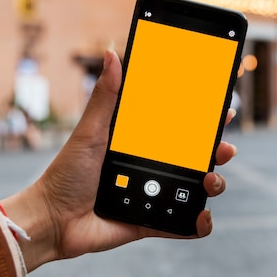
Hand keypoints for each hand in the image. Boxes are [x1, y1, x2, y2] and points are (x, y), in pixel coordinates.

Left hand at [2, 47, 237, 270]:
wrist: (51, 220)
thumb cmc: (66, 173)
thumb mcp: (89, 131)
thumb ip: (105, 96)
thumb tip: (111, 52)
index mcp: (139, 143)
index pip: (178, 128)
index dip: (202, 120)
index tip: (221, 110)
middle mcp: (151, 167)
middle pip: (195, 158)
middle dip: (217, 151)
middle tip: (225, 148)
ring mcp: (153, 194)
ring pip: (195, 189)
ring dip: (213, 184)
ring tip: (210, 180)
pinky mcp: (151, 222)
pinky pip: (181, 224)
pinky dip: (197, 224)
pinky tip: (202, 218)